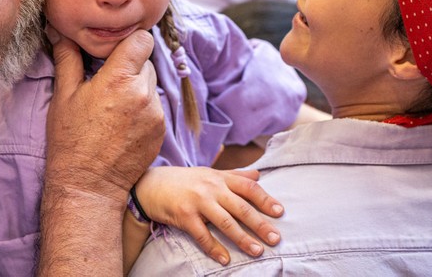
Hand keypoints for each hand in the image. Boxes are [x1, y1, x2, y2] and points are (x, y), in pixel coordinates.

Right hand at [45, 27, 163, 202]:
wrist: (88, 185)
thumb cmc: (70, 140)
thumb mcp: (63, 96)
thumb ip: (67, 58)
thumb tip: (59, 31)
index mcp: (119, 79)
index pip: (142, 39)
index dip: (130, 42)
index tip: (116, 52)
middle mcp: (143, 93)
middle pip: (146, 61)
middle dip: (130, 67)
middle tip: (108, 83)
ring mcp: (156, 113)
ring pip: (151, 84)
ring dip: (137, 88)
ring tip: (114, 107)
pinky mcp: (161, 130)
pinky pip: (156, 106)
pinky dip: (144, 108)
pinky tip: (123, 123)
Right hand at [135, 166, 283, 265]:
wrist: (152, 184)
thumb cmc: (185, 180)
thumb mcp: (210, 173)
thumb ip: (235, 175)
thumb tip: (258, 174)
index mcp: (220, 178)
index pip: (248, 187)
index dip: (265, 199)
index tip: (280, 212)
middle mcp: (211, 188)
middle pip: (241, 207)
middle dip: (260, 224)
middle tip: (275, 238)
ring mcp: (198, 202)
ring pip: (225, 222)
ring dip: (243, 239)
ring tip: (257, 251)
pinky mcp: (184, 216)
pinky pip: (202, 235)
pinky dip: (214, 248)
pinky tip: (225, 259)